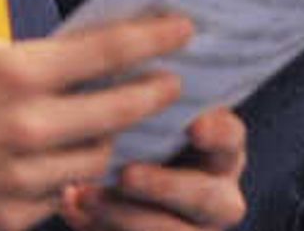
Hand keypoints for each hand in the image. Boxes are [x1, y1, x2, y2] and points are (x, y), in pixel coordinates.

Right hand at [0, 15, 197, 230]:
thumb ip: (28, 54)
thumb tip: (74, 56)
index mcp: (18, 71)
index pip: (109, 51)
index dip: (155, 38)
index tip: (184, 30)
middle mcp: (28, 126)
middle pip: (120, 111)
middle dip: (152, 94)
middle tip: (169, 84)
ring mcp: (21, 178)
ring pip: (97, 160)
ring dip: (108, 140)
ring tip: (113, 123)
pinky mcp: (9, 217)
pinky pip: (60, 196)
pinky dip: (65, 178)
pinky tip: (62, 161)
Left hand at [73, 101, 247, 228]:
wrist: (118, 182)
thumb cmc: (133, 131)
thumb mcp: (145, 115)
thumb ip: (139, 105)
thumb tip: (112, 87)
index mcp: (221, 149)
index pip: (231, 137)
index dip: (217, 133)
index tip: (194, 127)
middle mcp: (218, 194)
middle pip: (208, 197)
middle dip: (165, 186)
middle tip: (126, 175)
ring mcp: (194, 229)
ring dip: (128, 216)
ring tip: (84, 196)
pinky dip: (101, 228)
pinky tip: (73, 208)